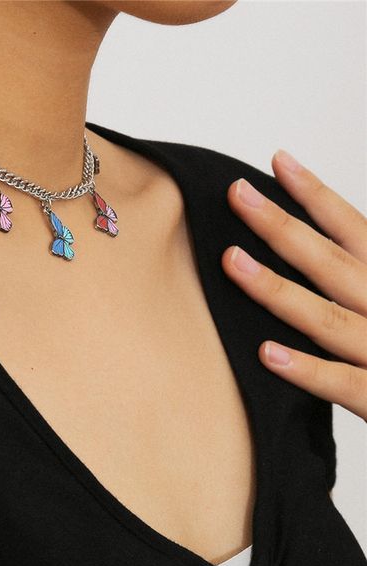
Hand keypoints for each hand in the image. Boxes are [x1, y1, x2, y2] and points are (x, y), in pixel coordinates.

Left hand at [221, 149, 366, 420]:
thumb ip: (358, 269)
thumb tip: (325, 240)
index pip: (353, 228)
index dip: (317, 195)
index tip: (280, 161)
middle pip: (330, 262)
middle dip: (282, 226)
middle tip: (237, 195)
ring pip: (327, 318)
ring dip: (277, 290)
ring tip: (232, 261)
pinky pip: (344, 383)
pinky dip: (308, 370)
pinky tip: (266, 353)